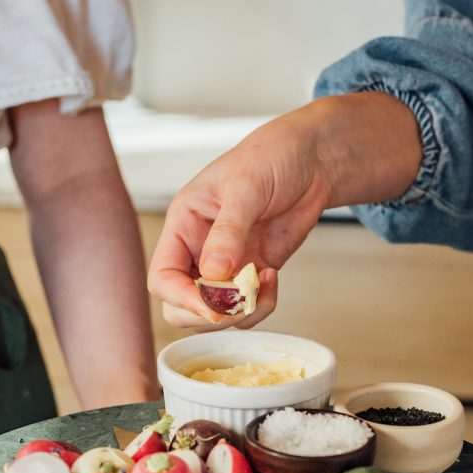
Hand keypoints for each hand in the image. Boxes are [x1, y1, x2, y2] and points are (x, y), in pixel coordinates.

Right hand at [148, 105, 333, 328]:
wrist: (310, 161)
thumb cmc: (270, 157)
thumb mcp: (245, 187)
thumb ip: (228, 230)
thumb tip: (213, 271)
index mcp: (183, 226)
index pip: (162, 278)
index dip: (181, 298)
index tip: (211, 307)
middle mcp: (197, 250)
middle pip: (180, 306)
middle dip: (210, 313)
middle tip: (242, 298)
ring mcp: (225, 267)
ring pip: (213, 315)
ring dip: (240, 312)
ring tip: (264, 282)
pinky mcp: (250, 274)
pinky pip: (245, 309)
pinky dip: (259, 306)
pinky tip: (272, 279)